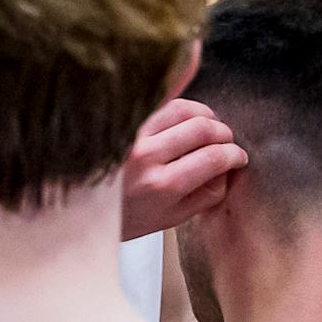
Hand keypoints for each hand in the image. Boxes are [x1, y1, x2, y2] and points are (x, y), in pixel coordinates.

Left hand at [121, 98, 244, 237]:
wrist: (82, 208)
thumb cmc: (126, 216)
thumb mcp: (171, 218)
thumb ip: (206, 195)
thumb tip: (229, 169)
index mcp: (162, 186)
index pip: (214, 157)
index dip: (234, 154)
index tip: (238, 156)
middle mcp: (146, 156)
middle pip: (203, 128)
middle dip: (224, 133)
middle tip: (226, 141)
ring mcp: (131, 135)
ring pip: (183, 109)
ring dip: (205, 114)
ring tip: (208, 127)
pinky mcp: (120, 122)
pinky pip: (158, 103)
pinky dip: (179, 108)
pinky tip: (185, 118)